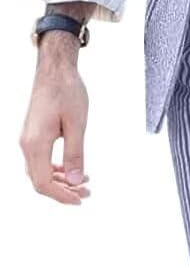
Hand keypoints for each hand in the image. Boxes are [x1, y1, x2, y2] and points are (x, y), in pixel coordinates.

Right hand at [19, 35, 91, 204]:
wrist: (55, 68)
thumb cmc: (67, 90)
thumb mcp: (77, 123)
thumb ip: (75, 154)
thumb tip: (76, 181)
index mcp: (35, 144)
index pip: (43, 183)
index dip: (61, 196)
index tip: (79, 199)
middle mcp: (27, 144)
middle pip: (39, 180)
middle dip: (63, 190)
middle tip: (85, 193)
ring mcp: (27, 138)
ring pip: (39, 170)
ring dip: (60, 179)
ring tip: (82, 182)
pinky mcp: (32, 133)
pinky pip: (40, 159)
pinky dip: (55, 167)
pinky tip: (70, 167)